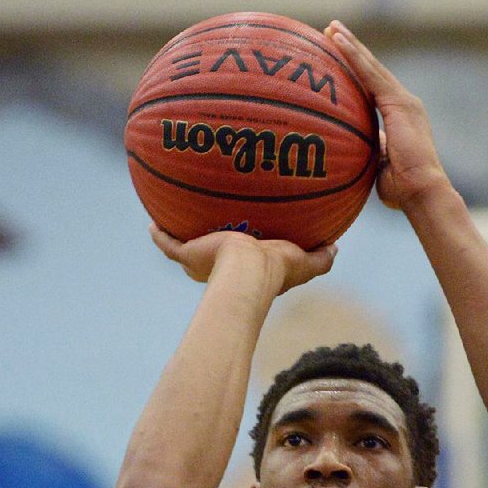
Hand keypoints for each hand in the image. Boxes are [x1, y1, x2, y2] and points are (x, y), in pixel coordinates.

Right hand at [149, 225, 336, 294]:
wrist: (247, 272)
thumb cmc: (275, 270)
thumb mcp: (304, 261)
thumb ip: (320, 257)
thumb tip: (336, 248)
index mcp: (247, 268)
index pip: (243, 258)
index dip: (244, 249)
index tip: (246, 234)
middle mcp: (221, 268)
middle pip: (212, 253)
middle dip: (209, 242)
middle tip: (209, 221)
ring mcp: (201, 262)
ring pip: (187, 249)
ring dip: (182, 235)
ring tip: (176, 216)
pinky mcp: (187, 256)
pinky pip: (167, 244)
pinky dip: (159, 235)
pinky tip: (152, 222)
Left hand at [324, 21, 448, 210]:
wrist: (423, 192)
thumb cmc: (403, 191)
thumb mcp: (381, 166)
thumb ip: (373, 152)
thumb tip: (356, 150)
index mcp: (401, 116)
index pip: (374, 87)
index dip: (357, 70)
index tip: (339, 57)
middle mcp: (405, 104)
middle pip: (373, 70)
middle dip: (352, 49)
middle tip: (331, 31)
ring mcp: (403, 101)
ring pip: (371, 66)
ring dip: (350, 45)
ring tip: (331, 27)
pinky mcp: (399, 103)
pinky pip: (370, 74)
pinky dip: (353, 56)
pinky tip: (337, 40)